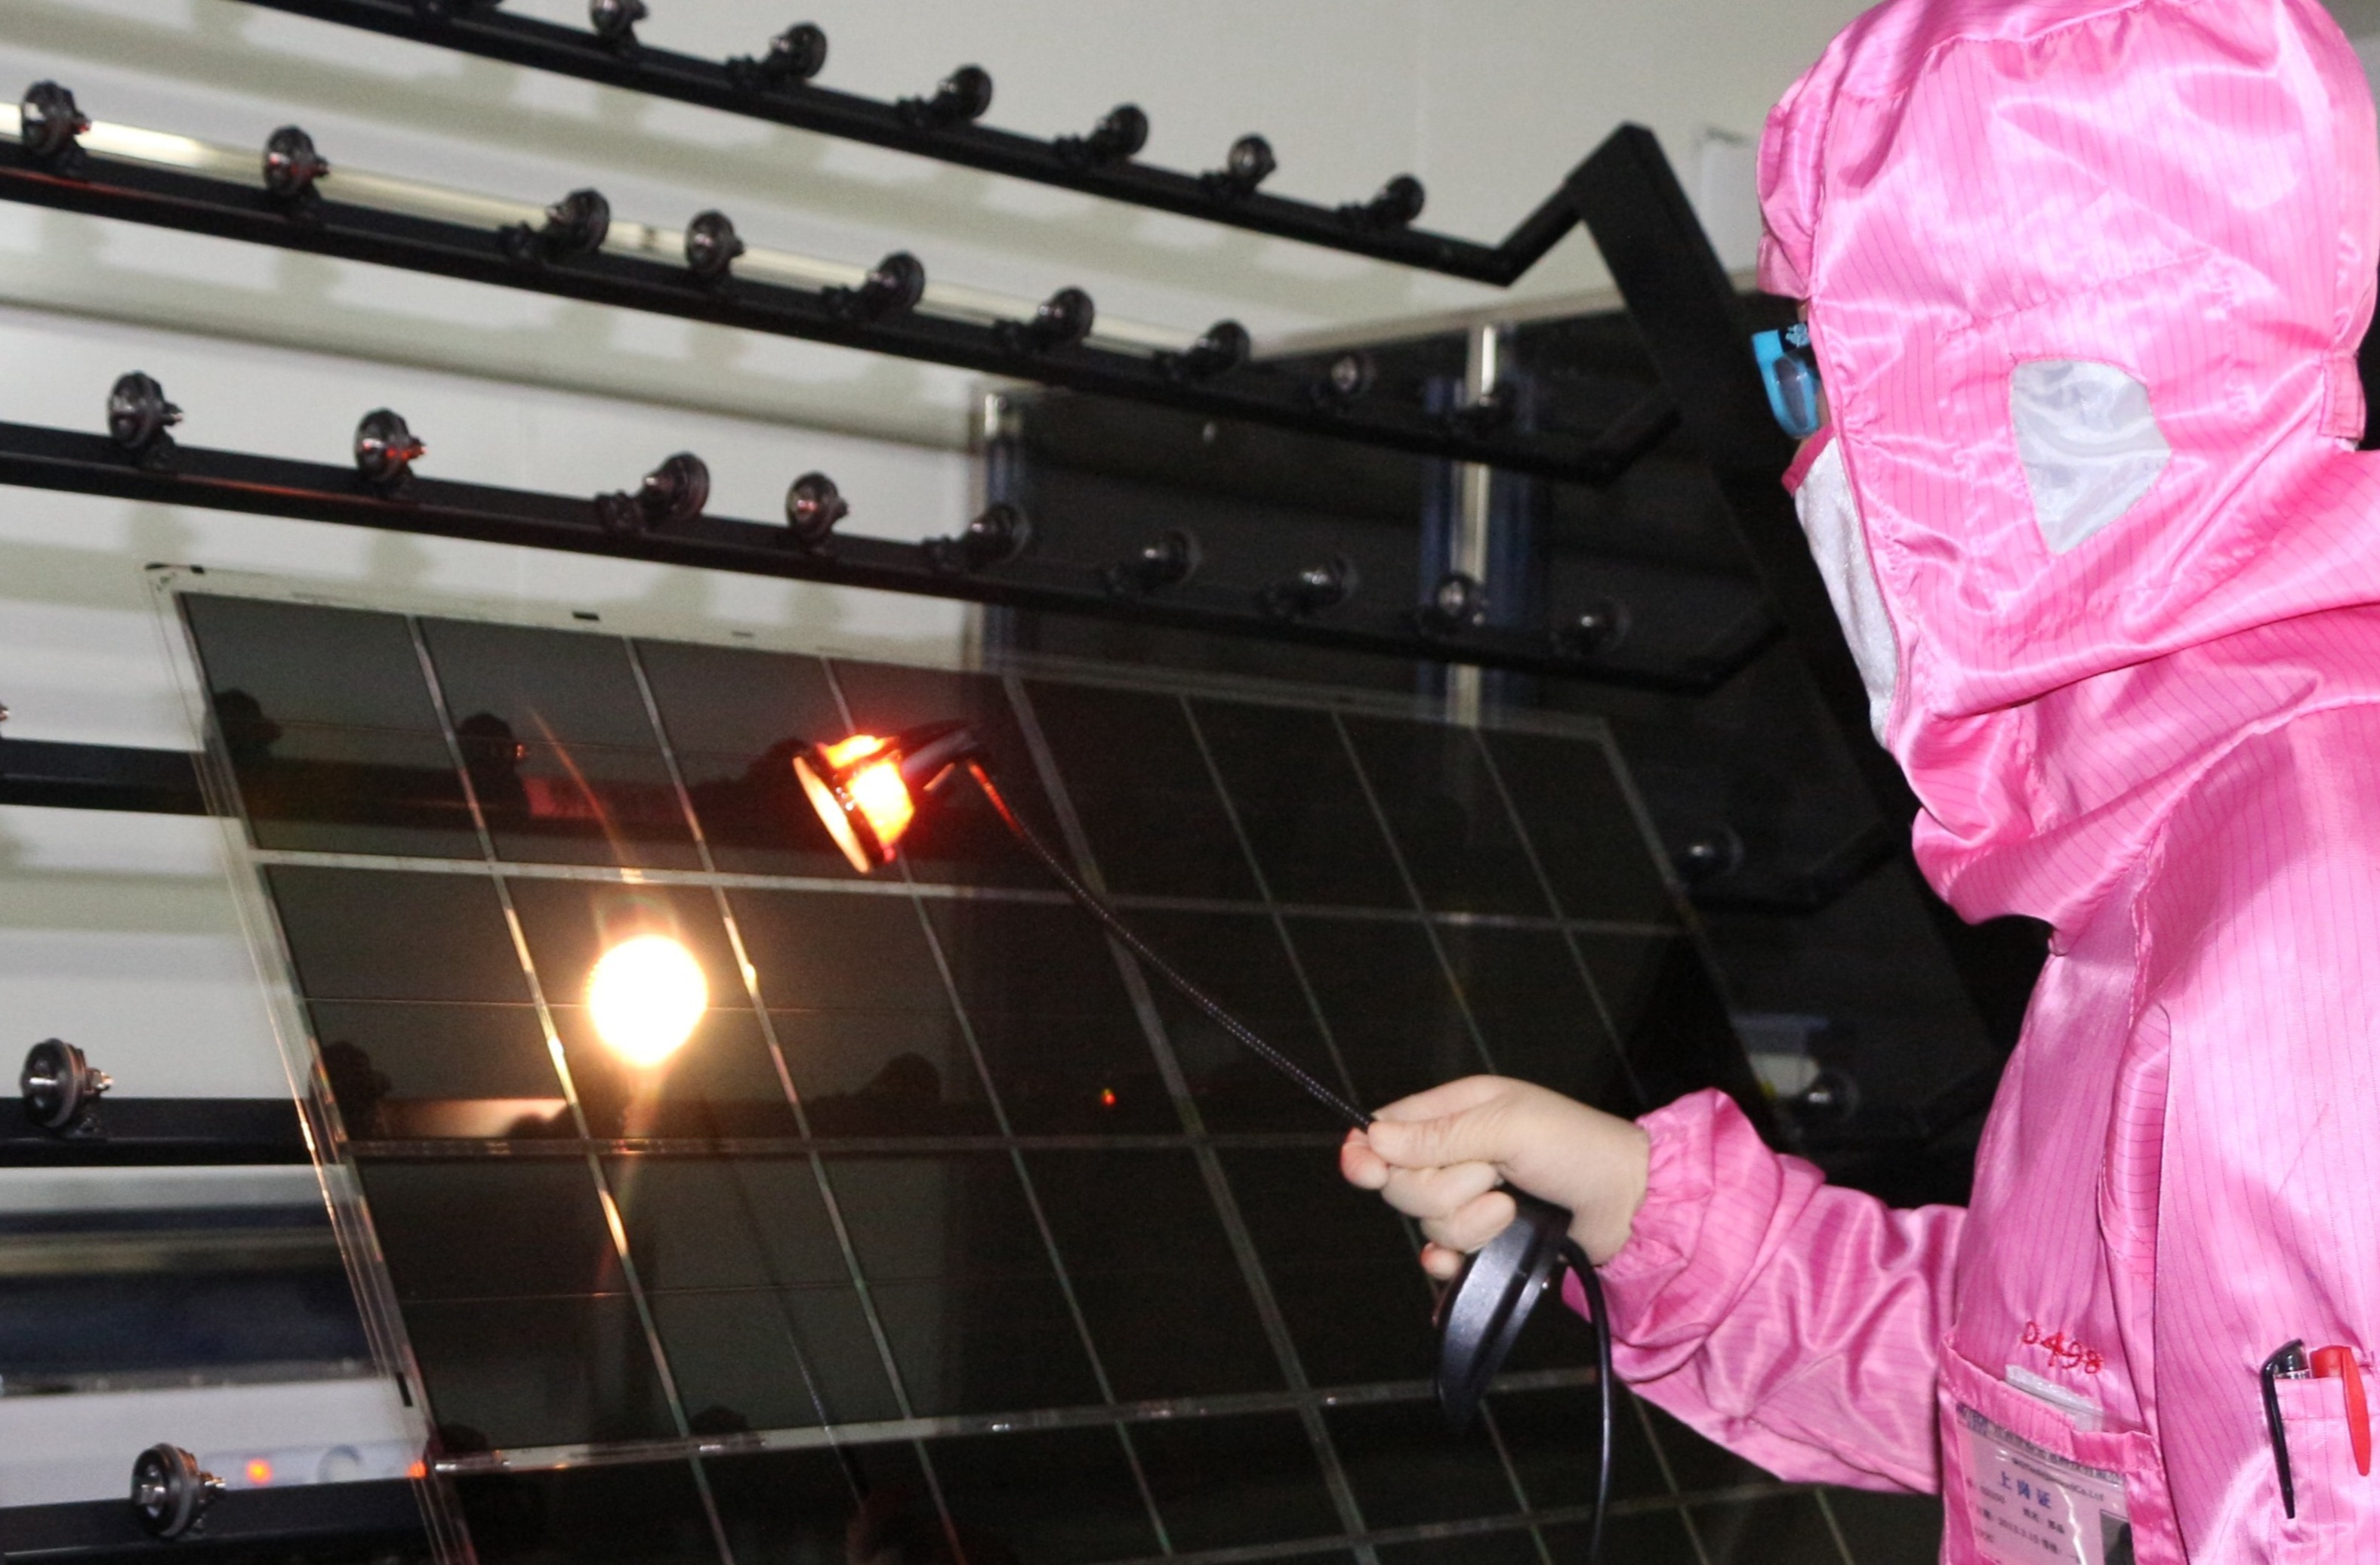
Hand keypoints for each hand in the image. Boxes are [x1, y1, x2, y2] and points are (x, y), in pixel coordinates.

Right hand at [1339, 1076, 1650, 1279]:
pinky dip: (1453, 1263)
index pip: (1387, 1130)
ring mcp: (1469, 1200)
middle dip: (1443, 1188)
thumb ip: (1440, 1135)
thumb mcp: (1508, 1127)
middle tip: (1492, 1177)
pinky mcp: (1484, 1241)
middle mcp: (1456, 1155)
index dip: (1368, 1151)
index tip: (1364, 1170)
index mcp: (1457, 1111)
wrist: (1630, 1208)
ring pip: (1425, 1223)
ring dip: (1469, 1223)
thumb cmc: (1579, 1148)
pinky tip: (1465, 1261)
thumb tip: (1373, 1138)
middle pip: (1401, 1183)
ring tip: (1511, 1209)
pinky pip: (1442, 1258)